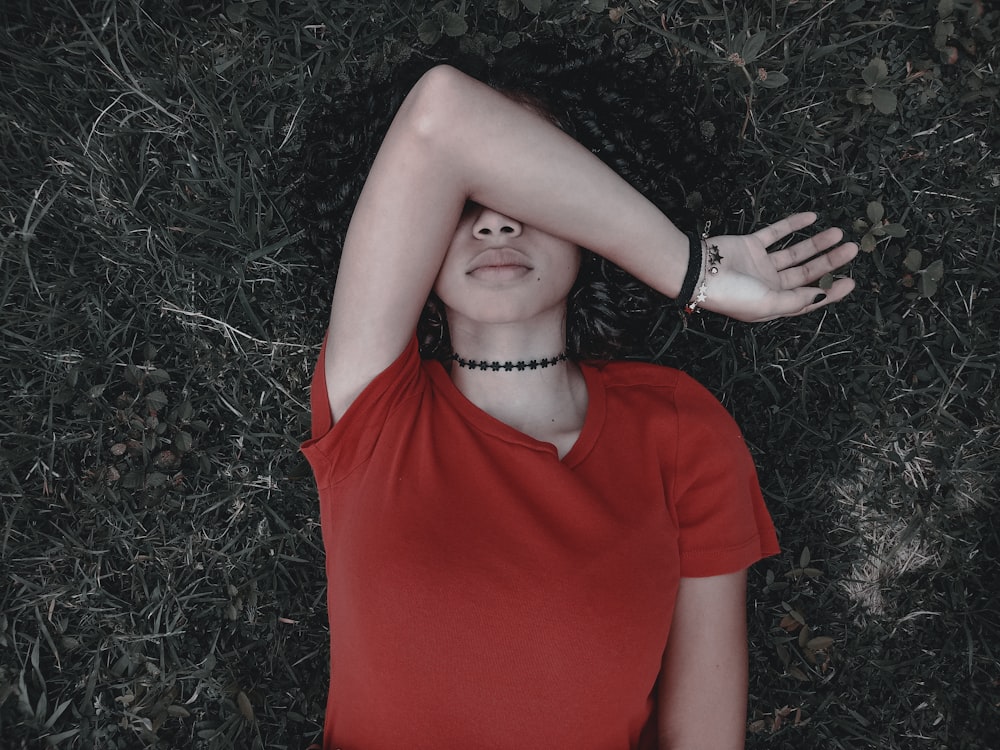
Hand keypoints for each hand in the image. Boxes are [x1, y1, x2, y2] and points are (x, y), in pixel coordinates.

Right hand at [698, 212, 857, 322]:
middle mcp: (769, 285)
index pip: (808, 298)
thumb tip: (823, 294)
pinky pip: (777, 233)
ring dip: (816, 243)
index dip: (830, 291)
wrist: (698, 272)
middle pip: (806, 273)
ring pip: (796, 253)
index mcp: (773, 304)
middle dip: (829, 262)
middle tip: (851, 249)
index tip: (851, 281)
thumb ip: (797, 300)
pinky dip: (793, 225)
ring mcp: (761, 265)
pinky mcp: (752, 246)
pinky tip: (811, 218)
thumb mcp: (768, 303)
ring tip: (837, 233)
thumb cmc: (731, 294)